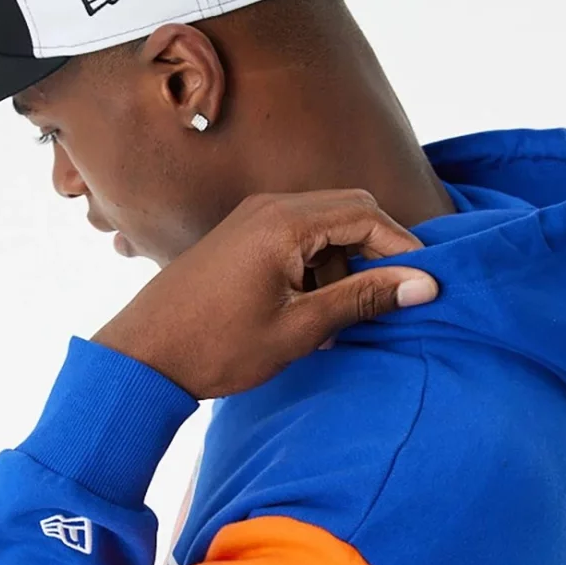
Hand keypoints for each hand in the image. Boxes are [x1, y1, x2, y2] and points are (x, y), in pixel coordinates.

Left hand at [90, 189, 439, 398]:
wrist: (142, 357)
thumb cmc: (216, 347)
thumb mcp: (300, 328)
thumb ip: (363, 299)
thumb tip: (423, 285)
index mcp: (283, 222)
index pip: (367, 214)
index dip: (402, 248)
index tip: (423, 286)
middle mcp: (268, 207)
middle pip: (349, 211)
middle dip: (376, 253)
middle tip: (390, 299)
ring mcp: (251, 218)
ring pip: (324, 226)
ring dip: (344, 265)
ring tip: (341, 320)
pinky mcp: (240, 236)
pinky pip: (296, 238)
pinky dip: (316, 268)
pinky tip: (312, 314)